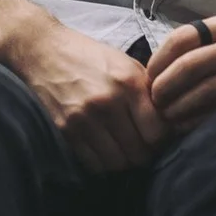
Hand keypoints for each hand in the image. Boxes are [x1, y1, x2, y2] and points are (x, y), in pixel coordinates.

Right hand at [3, 20, 169, 172]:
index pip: (158, 132)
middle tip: (141, 147)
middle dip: (144, 154)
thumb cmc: (90, 57)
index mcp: (128, 83)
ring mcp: (84, 119)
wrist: (43, 51)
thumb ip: (148, 92)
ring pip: (118, 163)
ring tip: (123, 150)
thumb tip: (171, 122)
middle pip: (139, 152)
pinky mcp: (66, 130)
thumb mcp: (125, 64)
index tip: (158, 137)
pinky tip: (104, 151)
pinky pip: (94, 164)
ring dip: (124, 162)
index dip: (162, 139)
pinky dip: (103, 164)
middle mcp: (108, 102)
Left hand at [145, 15, 215, 132]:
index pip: (181, 39)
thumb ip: (198, 48)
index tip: (148, 80)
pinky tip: (186, 127)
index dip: (159, 61)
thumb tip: (151, 71)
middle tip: (153, 104)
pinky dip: (198, 120)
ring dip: (178, 108)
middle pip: (189, 65)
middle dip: (164, 88)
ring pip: (204, 90)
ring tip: (167, 119)